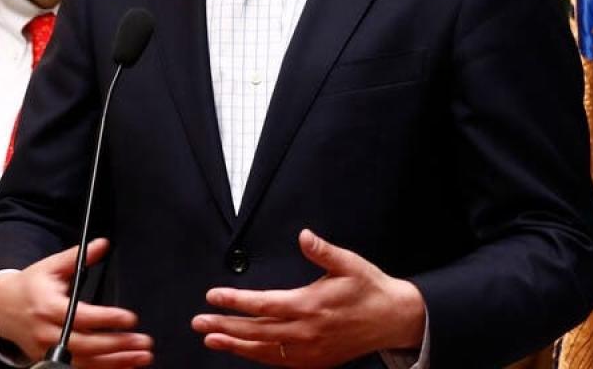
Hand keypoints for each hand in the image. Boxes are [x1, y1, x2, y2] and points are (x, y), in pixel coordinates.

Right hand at [0, 238, 153, 367]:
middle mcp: (48, 332)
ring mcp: (48, 351)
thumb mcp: (52, 266)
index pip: (82, 316)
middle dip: (117, 345)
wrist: (3, 308)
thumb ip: (78, 257)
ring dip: (117, 362)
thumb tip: (102, 245)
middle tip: (143, 341)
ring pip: (86, 362)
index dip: (107, 318)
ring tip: (142, 356)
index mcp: (49, 307)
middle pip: (86, 344)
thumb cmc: (31, 286)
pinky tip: (126, 365)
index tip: (130, 318)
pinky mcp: (50, 361)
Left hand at [191, 229, 424, 366]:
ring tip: (210, 338)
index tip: (213, 296)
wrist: (393, 320)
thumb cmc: (369, 288)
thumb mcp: (349, 263)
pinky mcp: (315, 360)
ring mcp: (310, 350)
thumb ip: (323, 251)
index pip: (264, 305)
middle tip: (198, 321)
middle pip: (257, 331)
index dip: (236, 302)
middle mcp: (307, 331)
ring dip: (235, 345)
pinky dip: (257, 356)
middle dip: (225, 326)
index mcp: (311, 305)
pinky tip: (241, 350)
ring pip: (265, 350)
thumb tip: (304, 235)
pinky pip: (280, 361)